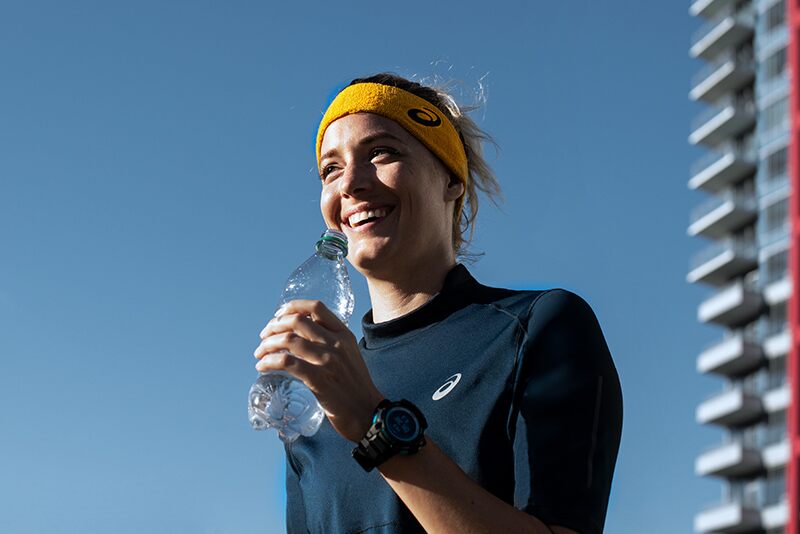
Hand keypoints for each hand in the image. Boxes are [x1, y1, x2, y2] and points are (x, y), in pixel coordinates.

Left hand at [253, 299, 384, 442]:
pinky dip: (270, 362)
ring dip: (267, 345)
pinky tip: (262, 367)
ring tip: (259, 354)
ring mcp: (328, 361)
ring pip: (289, 340)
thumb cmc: (356, 387)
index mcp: (344, 334)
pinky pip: (287, 363)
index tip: (278, 315)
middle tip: (264, 337)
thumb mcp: (350, 356)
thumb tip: (303, 338)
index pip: (316, 307)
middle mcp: (336, 343)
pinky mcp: (319, 380)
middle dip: (274, 326)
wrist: (369, 413)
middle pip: (297, 321)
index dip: (292, 307)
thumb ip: (332, 344)